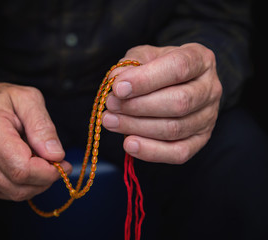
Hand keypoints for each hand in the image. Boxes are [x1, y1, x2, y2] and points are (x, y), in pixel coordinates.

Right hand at [0, 75, 71, 200]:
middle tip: (56, 162)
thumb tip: (55, 155)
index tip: (62, 162)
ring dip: (36, 183)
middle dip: (45, 179)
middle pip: (19, 186)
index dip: (48, 171)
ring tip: (40, 160)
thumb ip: (42, 126)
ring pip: (15, 194)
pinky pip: (7, 193)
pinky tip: (24, 164)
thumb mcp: (27, 98)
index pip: (21, 169)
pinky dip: (23, 184)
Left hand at [102, 43, 221, 163]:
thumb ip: (132, 64)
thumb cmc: (159, 68)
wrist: (177, 84)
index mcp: (200, 59)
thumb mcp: (146, 56)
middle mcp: (210, 89)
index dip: (146, 79)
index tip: (118, 88)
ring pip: (174, 129)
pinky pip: (178, 153)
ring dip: (136, 127)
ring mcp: (208, 117)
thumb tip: (117, 79)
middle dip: (138, 106)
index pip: (179, 67)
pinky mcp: (200, 141)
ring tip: (110, 120)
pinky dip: (150, 151)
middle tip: (111, 105)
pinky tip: (128, 143)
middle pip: (179, 102)